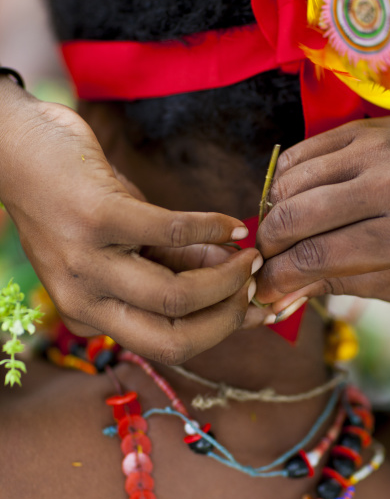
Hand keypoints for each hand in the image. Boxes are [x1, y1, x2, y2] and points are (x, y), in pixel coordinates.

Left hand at [0, 84, 261, 363]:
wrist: (22, 154)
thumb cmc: (80, 200)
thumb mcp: (128, 246)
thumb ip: (177, 266)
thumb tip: (238, 278)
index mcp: (90, 316)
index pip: (168, 343)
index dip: (222, 329)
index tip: (258, 307)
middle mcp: (83, 301)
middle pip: (173, 338)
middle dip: (227, 317)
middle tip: (254, 283)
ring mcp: (87, 263)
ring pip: (174, 296)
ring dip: (226, 277)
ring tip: (249, 254)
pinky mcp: (98, 218)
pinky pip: (171, 234)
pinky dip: (212, 229)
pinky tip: (233, 224)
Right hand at [256, 114, 389, 308]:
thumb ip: (347, 285)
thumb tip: (287, 293)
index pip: (317, 257)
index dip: (277, 278)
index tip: (262, 289)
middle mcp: (388, 186)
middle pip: (294, 218)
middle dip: (266, 248)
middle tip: (263, 262)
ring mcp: (373, 150)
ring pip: (290, 183)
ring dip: (271, 214)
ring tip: (280, 232)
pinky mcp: (362, 129)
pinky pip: (300, 152)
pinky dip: (282, 180)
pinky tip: (289, 199)